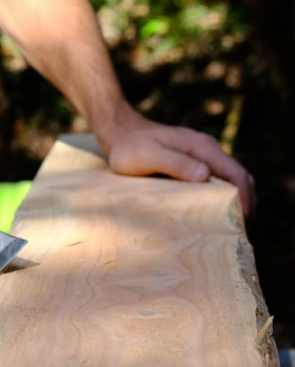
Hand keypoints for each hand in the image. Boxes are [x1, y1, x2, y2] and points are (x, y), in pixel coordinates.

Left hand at [98, 108, 255, 217]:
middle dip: (246, 204)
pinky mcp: (194, 164)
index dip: (245, 199)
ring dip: (237, 201)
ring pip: (231, 181)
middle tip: (240, 232)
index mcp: (202, 148)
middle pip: (241, 178)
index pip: (237, 174)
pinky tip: (215, 214)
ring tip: (231, 227)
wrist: (120, 133)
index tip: (242, 223)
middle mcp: (208, 150)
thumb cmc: (130, 147)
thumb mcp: (148, 156)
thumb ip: (174, 164)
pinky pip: (217, 181)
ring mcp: (202, 157)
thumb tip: (205, 176)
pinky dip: (224, 198)